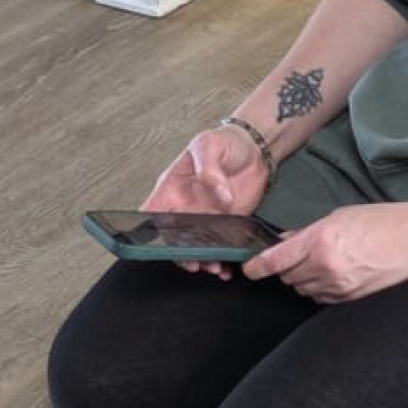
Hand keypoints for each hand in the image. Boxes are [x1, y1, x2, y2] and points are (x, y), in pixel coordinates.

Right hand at [145, 124, 271, 279]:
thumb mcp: (209, 144)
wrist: (256, 147)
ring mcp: (206, 218)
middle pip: (173, 239)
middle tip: (194, 262)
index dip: (152, 233)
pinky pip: (220, 246)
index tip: (163, 244)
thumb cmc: (226, 141)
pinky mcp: (227, 224)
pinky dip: (223, 258)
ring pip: (196, 248)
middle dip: (182, 254)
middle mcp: (186, 207)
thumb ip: (209, 168)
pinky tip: (227, 265)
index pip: (152, 215)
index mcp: (172, 188)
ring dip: (202, 260)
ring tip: (214, 266)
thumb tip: (216, 191)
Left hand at [246, 194, 407, 302]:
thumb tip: (284, 243)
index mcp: (321, 240)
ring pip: (302, 289)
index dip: (256, 267)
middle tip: (299, 255)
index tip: (248, 268)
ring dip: (304, 278)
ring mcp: (338, 287)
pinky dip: (320, 289)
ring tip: (323, 262)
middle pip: (287, 277)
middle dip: (287, 267)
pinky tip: (335, 274)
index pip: (276, 260)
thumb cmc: (382, 221)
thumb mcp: (340, 216)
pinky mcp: (349, 300)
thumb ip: (308, 232)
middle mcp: (326, 266)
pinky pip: (320, 299)